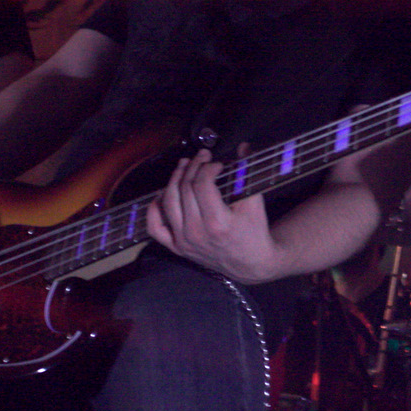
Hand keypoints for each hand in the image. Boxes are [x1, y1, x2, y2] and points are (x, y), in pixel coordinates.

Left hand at [146, 149, 282, 283]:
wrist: (251, 263)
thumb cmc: (254, 232)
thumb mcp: (255, 202)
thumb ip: (247, 172)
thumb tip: (243, 147)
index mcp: (217, 223)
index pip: (202, 184)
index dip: (208, 167)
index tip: (217, 164)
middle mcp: (197, 233)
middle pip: (185, 189)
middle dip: (192, 167)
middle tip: (202, 157)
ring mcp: (184, 241)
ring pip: (169, 202)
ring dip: (174, 179)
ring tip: (184, 166)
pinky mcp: (177, 247)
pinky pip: (155, 227)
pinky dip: (154, 209)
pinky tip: (162, 194)